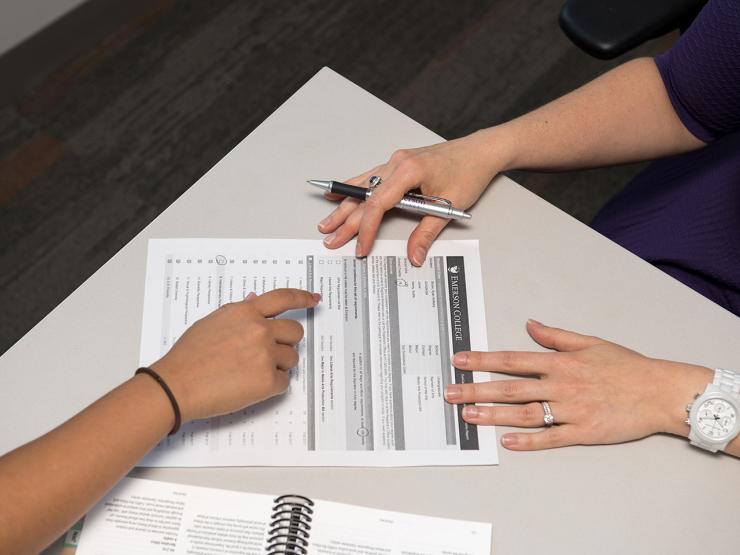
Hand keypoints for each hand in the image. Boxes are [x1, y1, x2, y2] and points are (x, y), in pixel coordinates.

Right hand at [150, 288, 320, 421]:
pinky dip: (272, 387)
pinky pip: (284, 382)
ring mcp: (265, 355)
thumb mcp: (211, 322)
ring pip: (292, 358)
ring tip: (251, 372)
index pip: (283, 298)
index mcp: (246, 313)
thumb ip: (238, 312)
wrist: (177, 385)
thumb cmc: (189, 356)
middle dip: (286, 342)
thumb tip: (255, 301)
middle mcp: (259, 330)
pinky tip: (250, 386)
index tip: (314, 299)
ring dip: (279, 365)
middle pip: (295, 331)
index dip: (303, 298)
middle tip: (268, 353)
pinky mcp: (267, 381)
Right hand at [318, 131, 504, 265]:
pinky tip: (337, 193)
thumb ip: (427, 232)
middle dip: (345, 221)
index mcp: (409, 171)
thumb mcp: (450, 206)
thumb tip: (414, 256)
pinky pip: (370, 177)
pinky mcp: (398, 163)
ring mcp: (395, 161)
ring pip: (363, 186)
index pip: (378, 204)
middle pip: (365, 197)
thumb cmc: (469, 172)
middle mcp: (397, 163)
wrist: (480, 151)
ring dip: (344, 205)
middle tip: (329, 239)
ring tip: (326, 222)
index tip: (360, 248)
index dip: (366, 229)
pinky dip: (353, 188)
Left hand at [444, 320, 712, 450]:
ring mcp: (570, 410)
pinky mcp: (582, 432)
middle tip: (450, 394)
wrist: (660, 392)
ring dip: (493, 415)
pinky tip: (506, 443)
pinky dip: (528, 442)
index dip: (482, 360)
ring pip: (523, 414)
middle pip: (509, 388)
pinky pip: (550, 438)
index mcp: (560, 362)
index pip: (512, 360)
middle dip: (476, 389)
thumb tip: (530, 325)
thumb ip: (556, 336)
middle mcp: (560, 385)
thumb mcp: (590, 342)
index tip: (459, 360)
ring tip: (468, 416)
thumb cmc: (627, 367)